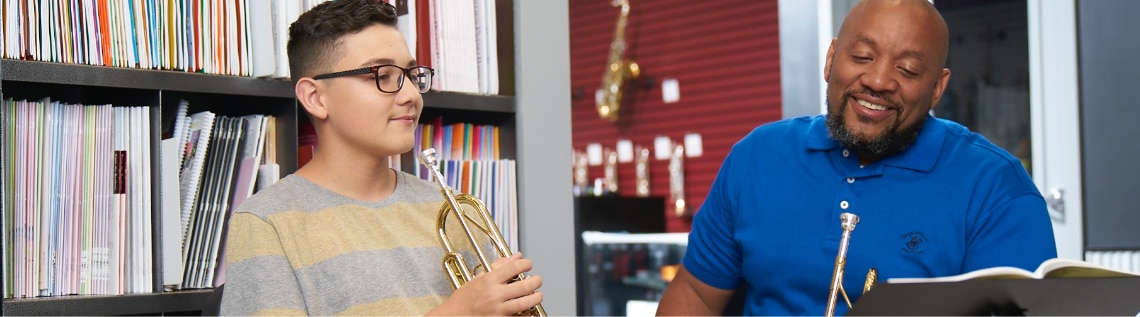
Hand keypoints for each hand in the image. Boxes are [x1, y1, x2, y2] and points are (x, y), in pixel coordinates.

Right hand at [426, 253, 543, 315]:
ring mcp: (498, 310)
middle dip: (536, 281)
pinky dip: (528, 314)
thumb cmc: (463, 300)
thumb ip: (498, 266)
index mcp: (488, 281)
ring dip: (536, 298)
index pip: (514, 267)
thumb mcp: (477, 279)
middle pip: (525, 285)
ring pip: (526, 303)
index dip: (526, 264)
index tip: (528, 265)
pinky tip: (528, 310)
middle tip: (537, 280)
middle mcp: (494, 295)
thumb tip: (516, 256)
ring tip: (537, 295)